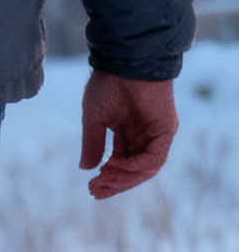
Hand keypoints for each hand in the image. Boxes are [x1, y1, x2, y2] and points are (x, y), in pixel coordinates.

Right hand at [79, 73, 177, 199]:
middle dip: (115, 183)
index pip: (122, 164)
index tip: (91, 187)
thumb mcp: (94, 119)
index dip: (108, 179)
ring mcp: (157, 134)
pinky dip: (135, 167)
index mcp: (129, 134)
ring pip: (146, 169)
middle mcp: (145, 136)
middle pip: (135, 171)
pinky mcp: (166, 129)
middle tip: (95, 189)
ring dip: (125, 178)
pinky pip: (154, 158)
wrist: (124, 62)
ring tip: (104, 179)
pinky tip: (115, 166)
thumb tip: (86, 168)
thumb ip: (93, 144)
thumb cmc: (108, 85)